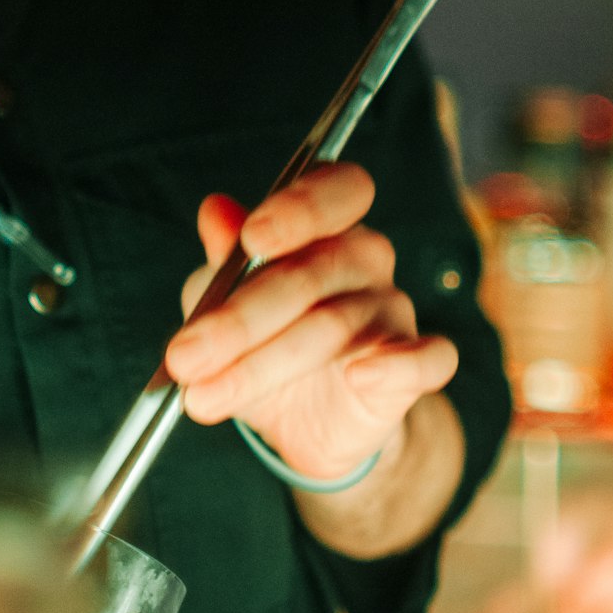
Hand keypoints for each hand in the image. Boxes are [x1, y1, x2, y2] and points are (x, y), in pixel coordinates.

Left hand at [165, 162, 458, 483]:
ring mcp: (393, 311)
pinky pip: (427, 359)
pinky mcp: (414, 369)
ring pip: (336, 326)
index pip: (335, 190)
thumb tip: (214, 209)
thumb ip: (223, 259)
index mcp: (323, 226)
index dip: (301, 206)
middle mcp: (364, 259)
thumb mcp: (223, 299)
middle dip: (242, 317)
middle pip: (314, 272)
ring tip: (204, 397)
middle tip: (185, 356)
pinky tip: (359, 375)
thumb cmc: (260, 341)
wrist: (302, 422)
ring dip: (262, 365)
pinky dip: (398, 365)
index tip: (252, 238)